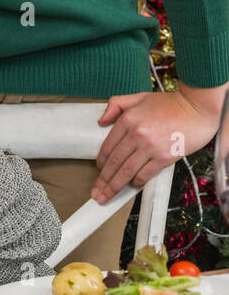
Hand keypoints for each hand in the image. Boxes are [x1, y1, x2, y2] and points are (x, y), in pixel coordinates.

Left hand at [92, 80, 227, 202]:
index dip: (100, 161)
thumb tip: (101, 121)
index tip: (97, 170)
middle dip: (103, 180)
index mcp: (127, 120)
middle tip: (96, 193)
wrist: (197, 108)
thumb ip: (116, 105)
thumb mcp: (138, 97)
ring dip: (114, 186)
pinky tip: (132, 185)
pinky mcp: (165, 157)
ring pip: (126, 171)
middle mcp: (136, 135)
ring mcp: (150, 147)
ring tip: (106, 197)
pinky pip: (146, 173)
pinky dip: (137, 182)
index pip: (107, 146)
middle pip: (114, 162)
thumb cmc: (170, 103)